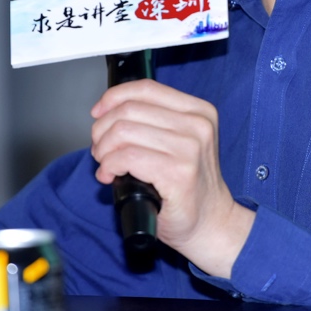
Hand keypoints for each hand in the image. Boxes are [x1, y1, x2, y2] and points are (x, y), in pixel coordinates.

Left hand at [89, 79, 254, 277]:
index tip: (99, 113)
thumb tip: (107, 112)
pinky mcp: (178, 173)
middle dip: (102, 130)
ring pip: (123, 132)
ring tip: (106, 164)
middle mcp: (197, 125)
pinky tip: (110, 176)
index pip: (146, 88)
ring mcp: (189, 149)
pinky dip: (109, 166)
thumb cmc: (190, 186)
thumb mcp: (180, 142)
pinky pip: (126, 157)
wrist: (211, 222)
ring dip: (104, 150)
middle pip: (129, 110)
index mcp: (199, 112)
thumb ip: (154, 122)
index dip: (114, 97)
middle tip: (101, 150)